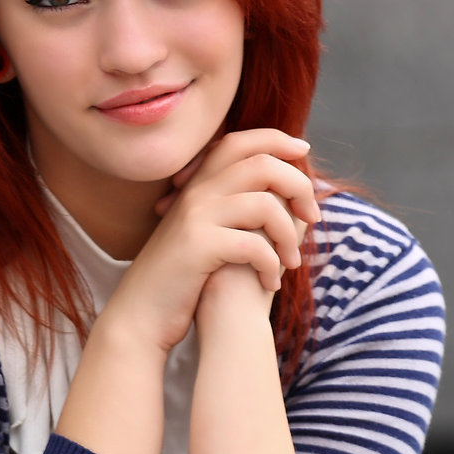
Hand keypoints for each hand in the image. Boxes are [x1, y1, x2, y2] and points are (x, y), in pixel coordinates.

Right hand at [101, 129, 320, 353]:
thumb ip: (237, 210)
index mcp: (199, 185)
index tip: (304, 153)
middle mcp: (196, 193)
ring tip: (291, 262)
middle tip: (312, 216)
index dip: (277, 140)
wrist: (141, 313)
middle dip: (298, 186)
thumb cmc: (183, 278)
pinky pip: (253, 245)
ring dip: (289, 235)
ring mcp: (196, 218)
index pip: (241, 142)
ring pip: (264, 204)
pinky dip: (271, 265)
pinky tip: (270, 283)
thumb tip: (288, 196)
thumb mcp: (207, 233)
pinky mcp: (198, 247)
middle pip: (262, 164)